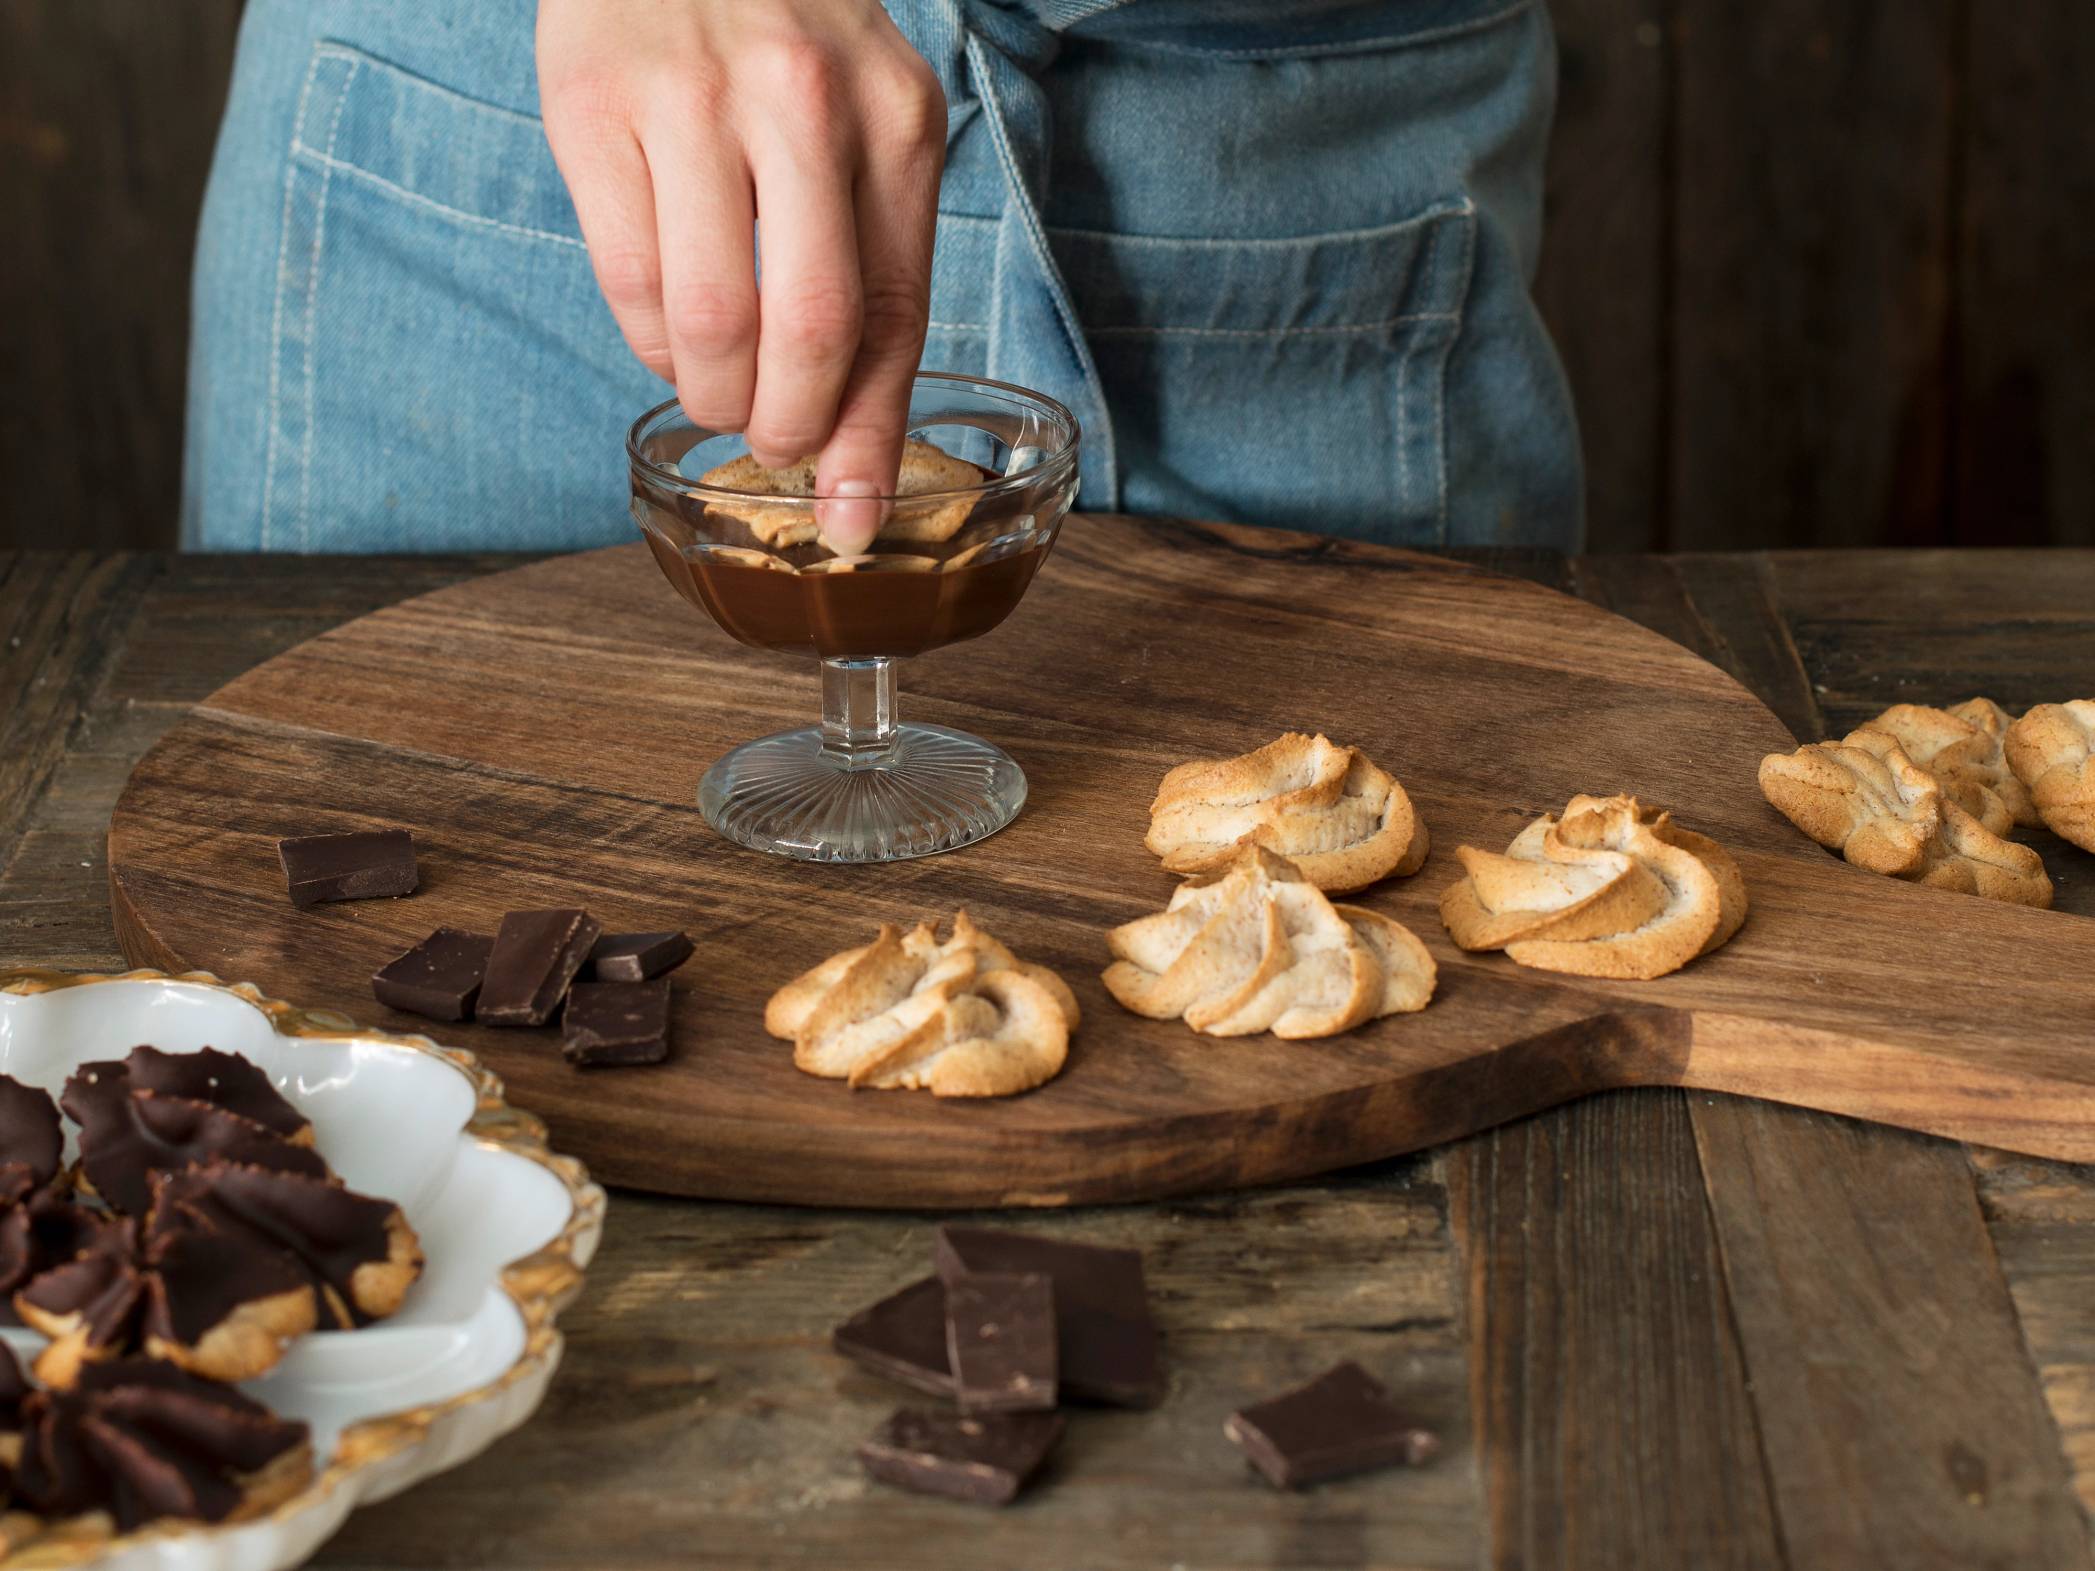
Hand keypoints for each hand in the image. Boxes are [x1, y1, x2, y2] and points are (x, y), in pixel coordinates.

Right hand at [539, 0, 945, 550]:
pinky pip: (628, 282)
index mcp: (895, 117)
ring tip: (719, 391)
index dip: (871, 435)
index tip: (852, 519)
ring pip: (712, 322)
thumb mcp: (860, 123)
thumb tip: (851, 443)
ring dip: (714, 394)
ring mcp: (692, 100)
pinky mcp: (594, 107)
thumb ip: (868, 261)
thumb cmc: (778, 39)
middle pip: (811, 332)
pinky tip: (667, 336)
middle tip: (770, 446)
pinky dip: (650, 343)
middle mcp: (803, 101)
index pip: (896, 314)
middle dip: (790, 428)